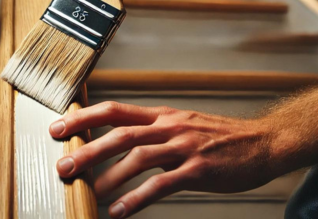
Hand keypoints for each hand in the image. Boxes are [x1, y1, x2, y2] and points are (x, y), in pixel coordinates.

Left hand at [49, 102, 277, 218]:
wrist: (257, 141)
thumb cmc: (214, 135)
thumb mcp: (179, 124)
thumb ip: (150, 132)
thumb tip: (118, 143)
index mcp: (160, 115)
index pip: (114, 109)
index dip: (85, 117)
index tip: (59, 127)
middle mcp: (168, 126)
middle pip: (121, 132)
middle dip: (89, 148)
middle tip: (64, 165)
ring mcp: (183, 146)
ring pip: (138, 156)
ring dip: (110, 175)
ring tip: (89, 192)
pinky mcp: (198, 169)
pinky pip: (163, 183)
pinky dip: (139, 197)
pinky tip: (121, 211)